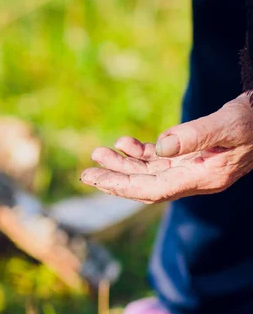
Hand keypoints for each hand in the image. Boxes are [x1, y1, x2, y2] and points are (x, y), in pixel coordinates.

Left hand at [81, 93, 252, 202]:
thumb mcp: (229, 124)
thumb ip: (196, 135)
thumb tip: (160, 146)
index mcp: (203, 177)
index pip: (154, 189)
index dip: (123, 186)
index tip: (96, 180)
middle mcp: (194, 177)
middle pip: (146, 184)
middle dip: (115, 180)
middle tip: (85, 174)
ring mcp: (191, 167)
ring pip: (149, 171)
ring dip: (122, 163)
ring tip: (98, 153)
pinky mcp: (190, 156)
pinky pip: (159, 159)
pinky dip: (140, 152)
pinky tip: (124, 143)